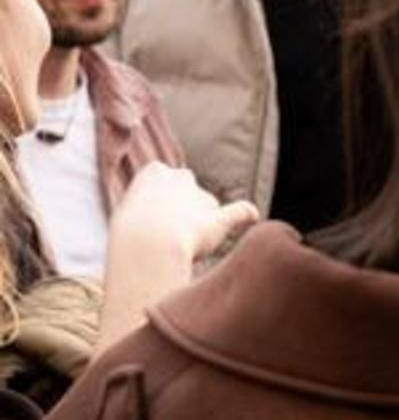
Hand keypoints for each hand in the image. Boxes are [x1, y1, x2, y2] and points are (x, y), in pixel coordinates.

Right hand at [98, 166, 258, 352]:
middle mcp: (181, 177)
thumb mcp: (127, 217)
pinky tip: (251, 217)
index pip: (161, 183)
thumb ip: (149, 211)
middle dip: (182, 210)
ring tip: (179, 247)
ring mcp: (202, 196)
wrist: (146, 248)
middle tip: (165, 237)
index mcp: (154, 171)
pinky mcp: (220, 217)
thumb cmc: (129, 237)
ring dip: (198, 226)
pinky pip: (240, 211)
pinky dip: (245, 214)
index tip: (150, 222)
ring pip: (206, 209)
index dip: (157, 206)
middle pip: (187, 192)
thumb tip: (168, 222)